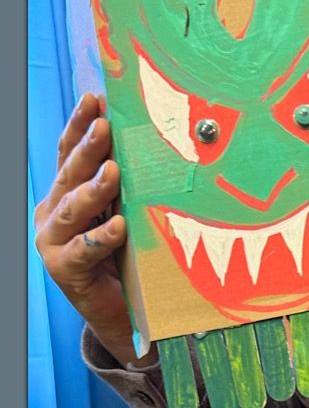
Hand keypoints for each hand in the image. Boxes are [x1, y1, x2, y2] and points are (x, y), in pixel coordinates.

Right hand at [33, 93, 142, 365]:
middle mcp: (53, 213)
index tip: (94, 98)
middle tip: (105, 126)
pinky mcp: (64, 270)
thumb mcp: (124, 209)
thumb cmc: (124, 252)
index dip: (79, 124)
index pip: (69, 153)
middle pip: (69, 174)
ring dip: (92, 189)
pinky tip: (119, 225)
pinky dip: (102, 236)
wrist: (119, 310)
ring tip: (113, 171)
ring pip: (71, 210)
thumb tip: (157, 140)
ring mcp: (54, 242)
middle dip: (87, 149)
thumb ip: (127, 183)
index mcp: (65, 193)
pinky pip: (84, 250)